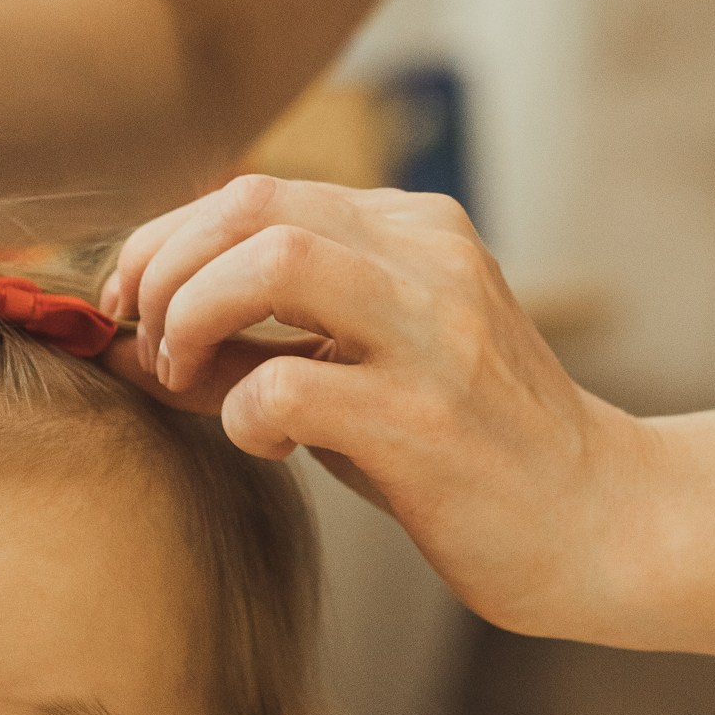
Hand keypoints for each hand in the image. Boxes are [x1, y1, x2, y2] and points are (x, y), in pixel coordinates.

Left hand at [105, 174, 658, 644]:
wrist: (594, 520)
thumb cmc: (461, 452)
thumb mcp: (360, 372)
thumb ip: (255, 344)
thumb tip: (120, 346)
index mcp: (411, 231)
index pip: (252, 194)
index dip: (164, 242)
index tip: (129, 305)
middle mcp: (427, 260)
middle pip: (250, 207)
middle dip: (164, 270)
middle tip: (149, 347)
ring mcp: (433, 334)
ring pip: (271, 261)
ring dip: (194, 317)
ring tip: (188, 380)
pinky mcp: (425, 420)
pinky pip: (288, 382)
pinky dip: (243, 411)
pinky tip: (266, 443)